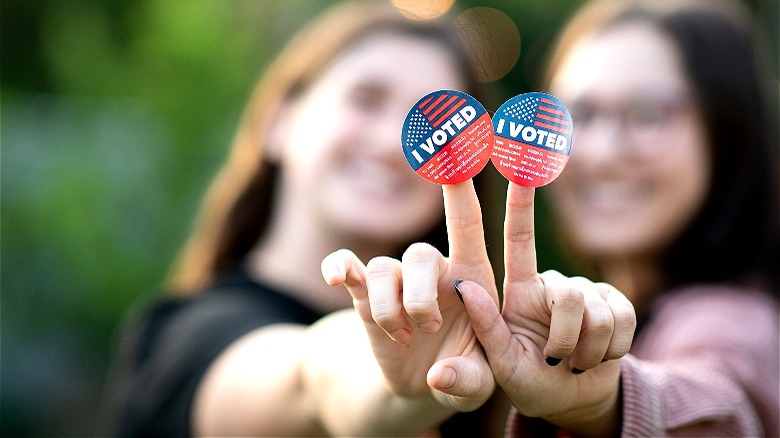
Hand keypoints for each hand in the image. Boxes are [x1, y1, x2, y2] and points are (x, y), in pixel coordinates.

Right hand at [321, 180, 497, 411]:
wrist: (425, 384)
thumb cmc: (466, 373)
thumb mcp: (479, 384)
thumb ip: (469, 381)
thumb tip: (439, 375)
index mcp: (470, 277)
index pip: (466, 223)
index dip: (460, 187)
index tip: (455, 148)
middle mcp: (432, 270)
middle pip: (419, 254)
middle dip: (419, 295)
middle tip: (428, 328)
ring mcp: (396, 282)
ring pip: (383, 270)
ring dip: (388, 307)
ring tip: (401, 337)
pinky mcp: (365, 297)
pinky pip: (348, 269)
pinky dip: (340, 267)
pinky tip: (336, 277)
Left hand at [457, 183, 636, 435]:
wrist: (573, 400)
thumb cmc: (529, 383)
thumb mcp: (501, 363)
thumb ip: (484, 327)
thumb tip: (462, 285)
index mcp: (519, 291)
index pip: (519, 240)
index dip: (521, 204)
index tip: (521, 166)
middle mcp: (552, 284)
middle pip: (569, 293)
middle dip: (567, 337)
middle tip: (558, 360)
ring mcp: (587, 292)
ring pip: (597, 310)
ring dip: (589, 349)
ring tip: (575, 362)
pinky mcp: (616, 304)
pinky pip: (624, 318)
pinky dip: (612, 349)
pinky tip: (599, 358)